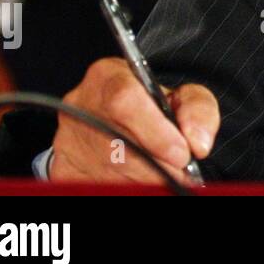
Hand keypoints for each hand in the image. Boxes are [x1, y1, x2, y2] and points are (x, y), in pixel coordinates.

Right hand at [50, 57, 218, 182]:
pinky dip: (125, 187)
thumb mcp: (182, 95)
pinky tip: (140, 179)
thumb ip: (198, 110)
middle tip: (180, 172)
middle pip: (119, 144)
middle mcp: (81, 105)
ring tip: (163, 175)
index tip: (182, 154)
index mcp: (108, 76)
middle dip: (157, 164)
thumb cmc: (154, 105)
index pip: (126, 101)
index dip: (156, 133)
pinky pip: (98, 186)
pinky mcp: (64, 168)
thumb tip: (197, 142)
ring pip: (109, 171)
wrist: (120, 118)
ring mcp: (68, 139)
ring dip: (144, 179)